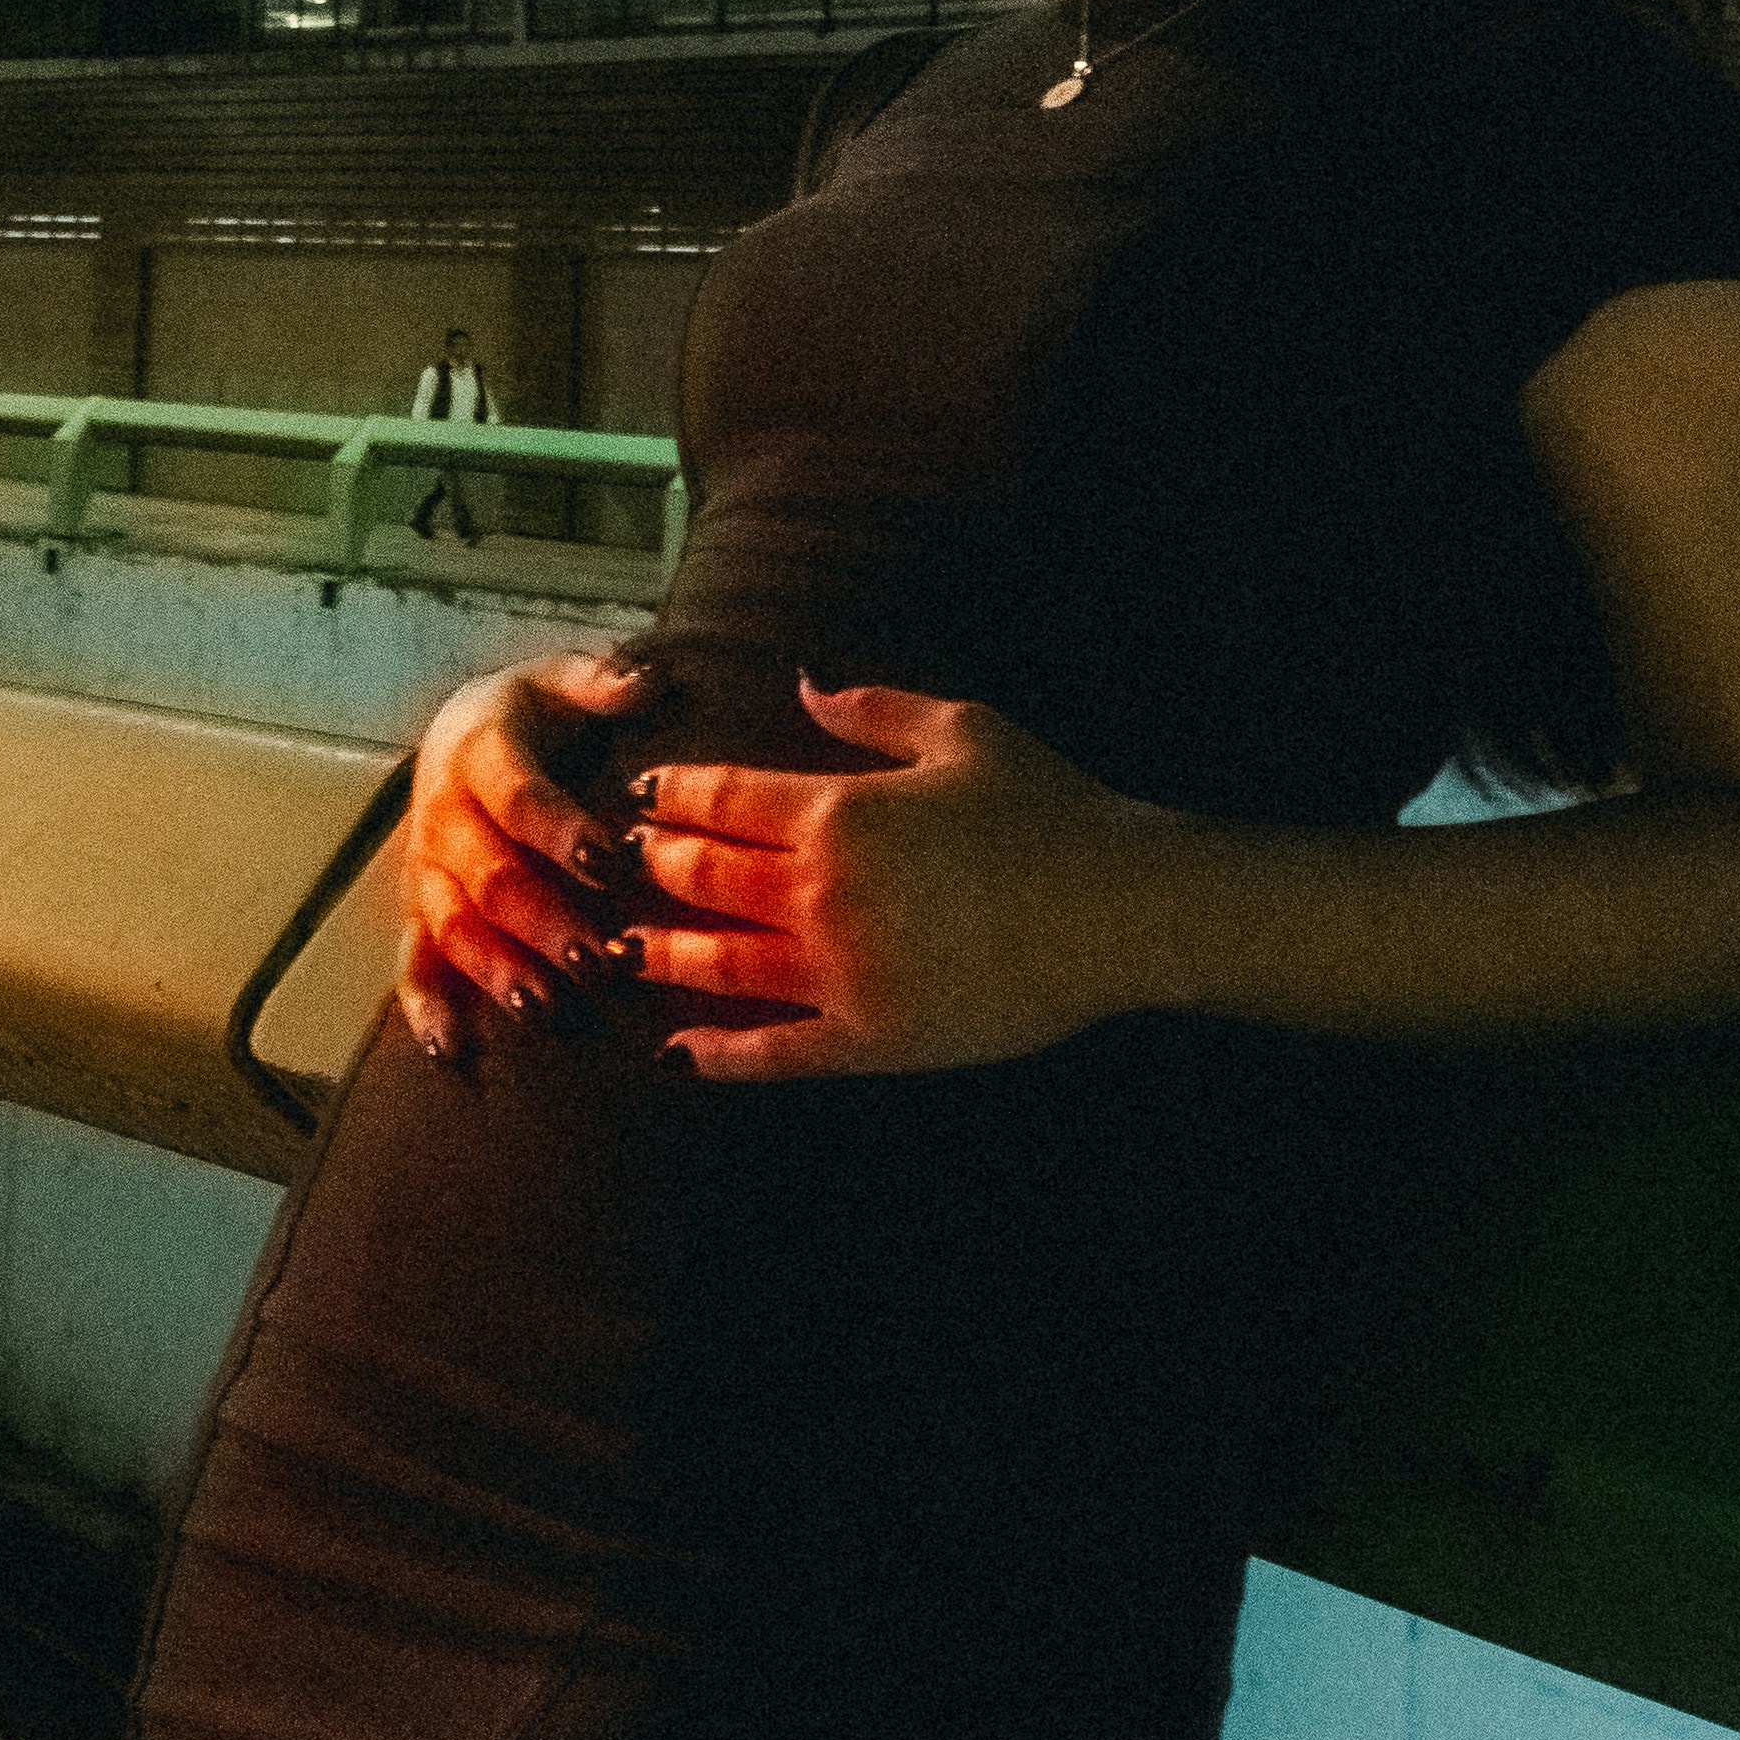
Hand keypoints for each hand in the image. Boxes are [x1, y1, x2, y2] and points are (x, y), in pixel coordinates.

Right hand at [398, 650, 650, 1024]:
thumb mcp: (563, 678)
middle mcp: (444, 815)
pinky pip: (412, 961)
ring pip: (452, 927)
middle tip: (599, 962)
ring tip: (546, 1010)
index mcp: (480, 753)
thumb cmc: (533, 710)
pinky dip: (426, 1007)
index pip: (519, 797)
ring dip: (497, 971)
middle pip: (489, 877)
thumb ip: (602, 682)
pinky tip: (452, 1050)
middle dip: (543, 922)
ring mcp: (426, 868)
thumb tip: (645, 680)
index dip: (559, 829)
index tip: (608, 860)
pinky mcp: (417, 909)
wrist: (459, 727)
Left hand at [624, 683, 1154, 1081]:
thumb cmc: (1051, 810)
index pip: (721, 798)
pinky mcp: (869, 1041)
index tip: (642, 794)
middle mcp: (821, 893)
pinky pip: (775, 1054)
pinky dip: (718, 1057)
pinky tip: (677, 1053)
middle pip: (705, 877)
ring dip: (661, 955)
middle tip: (620, 863)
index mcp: (838, 812)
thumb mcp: (965, 730)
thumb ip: (873, 708)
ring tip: (619, 949)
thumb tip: (801, 682)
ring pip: (720, 966)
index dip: (672, 793)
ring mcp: (840, 974)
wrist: (1121, 909)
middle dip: (653, 866)